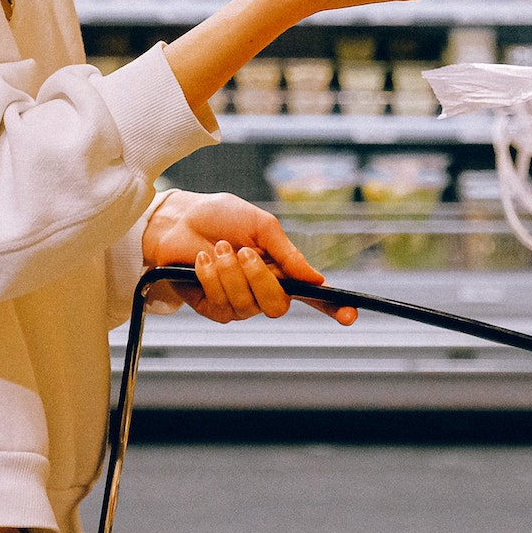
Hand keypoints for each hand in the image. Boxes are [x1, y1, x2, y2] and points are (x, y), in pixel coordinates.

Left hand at [141, 189, 356, 324]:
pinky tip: (203, 260)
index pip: (312, 296)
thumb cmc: (220, 217)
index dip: (334, 308)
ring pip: (247, 305)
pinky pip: (222, 304)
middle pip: (278, 306)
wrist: (179, 219)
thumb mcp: (261, 226)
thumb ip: (288, 253)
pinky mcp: (213, 308)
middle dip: (260, 279)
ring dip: (230, 273)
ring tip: (218, 249)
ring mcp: (239, 303)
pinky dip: (212, 278)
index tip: (351, 315)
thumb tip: (317, 279)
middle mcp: (263, 290)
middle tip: (244, 252)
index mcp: (281, 270)